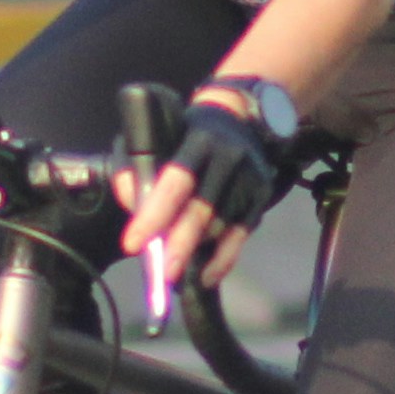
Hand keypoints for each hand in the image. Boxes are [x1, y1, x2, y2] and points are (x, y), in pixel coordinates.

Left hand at [123, 96, 287, 302]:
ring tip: (176, 270)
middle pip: (202, 209)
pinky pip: (241, 234)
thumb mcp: (156, 137)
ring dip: (198, 251)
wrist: (240, 119)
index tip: (134, 243)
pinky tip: (206, 274)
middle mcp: (228, 158)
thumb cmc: (186, 133)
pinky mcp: (261, 194)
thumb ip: (135, 167)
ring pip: (221, 226)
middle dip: (180, 244)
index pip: (175, 182)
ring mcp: (249, 177)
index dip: (154, 215)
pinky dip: (223, 259)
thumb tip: (132, 206)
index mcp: (198, 141)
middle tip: (164, 273)